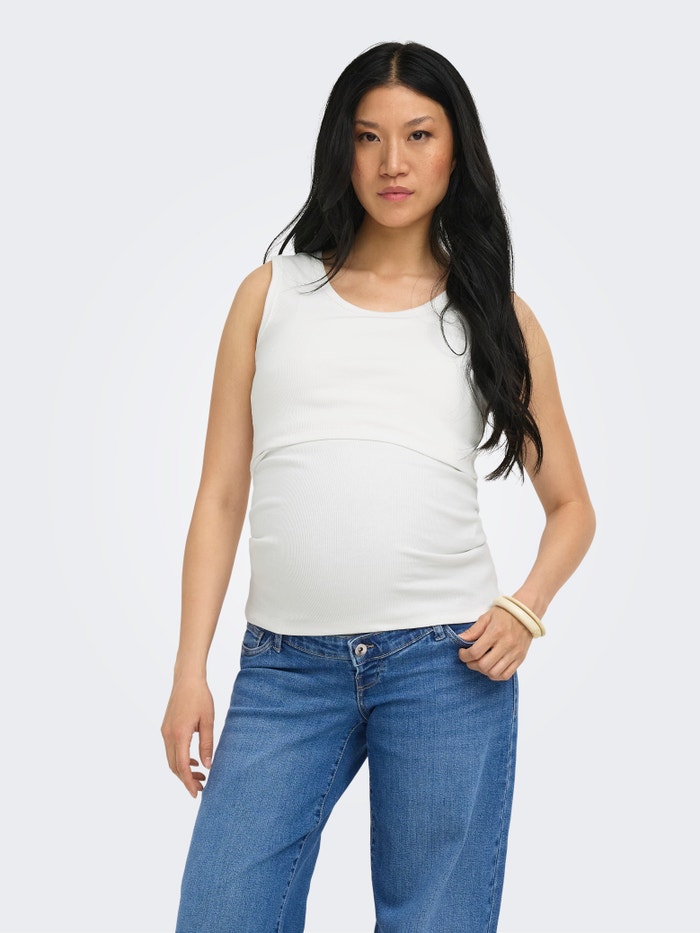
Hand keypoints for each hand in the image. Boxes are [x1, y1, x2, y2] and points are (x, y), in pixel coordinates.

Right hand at [161, 677, 214, 797]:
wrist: (187, 679)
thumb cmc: (200, 697)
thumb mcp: (208, 721)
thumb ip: (207, 745)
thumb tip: (207, 766)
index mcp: (179, 734)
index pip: (182, 766)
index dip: (188, 782)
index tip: (196, 793)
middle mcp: (168, 735)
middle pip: (174, 766)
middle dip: (186, 779)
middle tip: (202, 786)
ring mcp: (164, 731)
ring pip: (171, 759)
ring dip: (183, 770)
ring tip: (200, 775)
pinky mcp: (165, 728)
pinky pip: (170, 750)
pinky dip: (180, 759)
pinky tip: (193, 760)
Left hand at [456, 606, 532, 680]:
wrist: (526, 614)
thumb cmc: (505, 614)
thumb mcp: (486, 617)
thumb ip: (473, 630)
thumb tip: (460, 639)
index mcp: (495, 632)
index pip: (475, 652)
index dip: (464, 655)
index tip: (462, 652)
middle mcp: (506, 644)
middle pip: (484, 665)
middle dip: (472, 664)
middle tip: (469, 659)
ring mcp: (514, 653)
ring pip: (494, 673)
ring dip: (483, 671)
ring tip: (480, 663)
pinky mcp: (520, 659)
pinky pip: (506, 675)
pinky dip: (495, 675)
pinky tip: (491, 667)